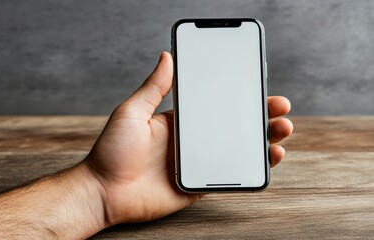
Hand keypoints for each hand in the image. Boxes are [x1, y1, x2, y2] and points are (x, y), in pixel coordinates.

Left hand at [85, 52, 292, 225]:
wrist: (103, 191)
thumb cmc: (112, 151)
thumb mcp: (132, 112)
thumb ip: (153, 88)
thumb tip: (166, 57)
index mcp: (178, 121)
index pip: (215, 105)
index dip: (238, 97)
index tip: (258, 87)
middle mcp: (191, 141)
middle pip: (233, 126)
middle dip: (259, 117)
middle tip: (280, 108)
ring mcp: (196, 164)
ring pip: (238, 151)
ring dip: (262, 142)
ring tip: (282, 132)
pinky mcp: (197, 186)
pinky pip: (229, 177)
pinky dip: (250, 170)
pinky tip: (266, 161)